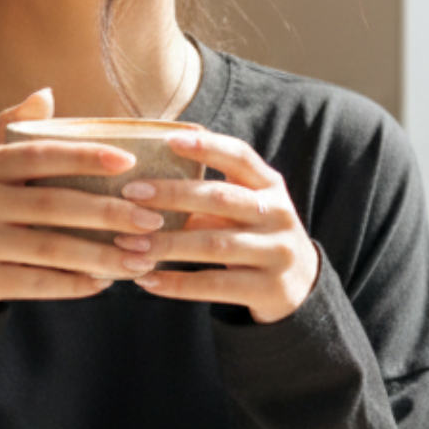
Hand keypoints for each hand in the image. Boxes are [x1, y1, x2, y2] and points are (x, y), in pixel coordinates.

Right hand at [0, 88, 146, 309]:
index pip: (37, 155)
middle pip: (52, 206)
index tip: (129, 160)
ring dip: (102, 255)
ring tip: (141, 257)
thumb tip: (46, 93)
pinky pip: (37, 284)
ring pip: (51, 250)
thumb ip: (10, 130)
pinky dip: (74, 284)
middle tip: (152, 219)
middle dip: (108, 213)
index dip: (83, 156)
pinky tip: (105, 281)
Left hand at [113, 127, 319, 324]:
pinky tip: (147, 279)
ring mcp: (276, 252)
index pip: (240, 156)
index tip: (168, 139)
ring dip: (166, 244)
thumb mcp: (245, 208)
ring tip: (129, 243)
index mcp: (270, 185)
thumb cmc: (255, 234)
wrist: (300, 284)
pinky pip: (214, 285)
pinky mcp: (268, 289)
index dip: (206, 147)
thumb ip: (209, 196)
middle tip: (130, 193)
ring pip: (213, 245)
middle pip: (220, 199)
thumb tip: (144, 184)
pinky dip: (177, 282)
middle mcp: (278, 214)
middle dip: (171, 195)